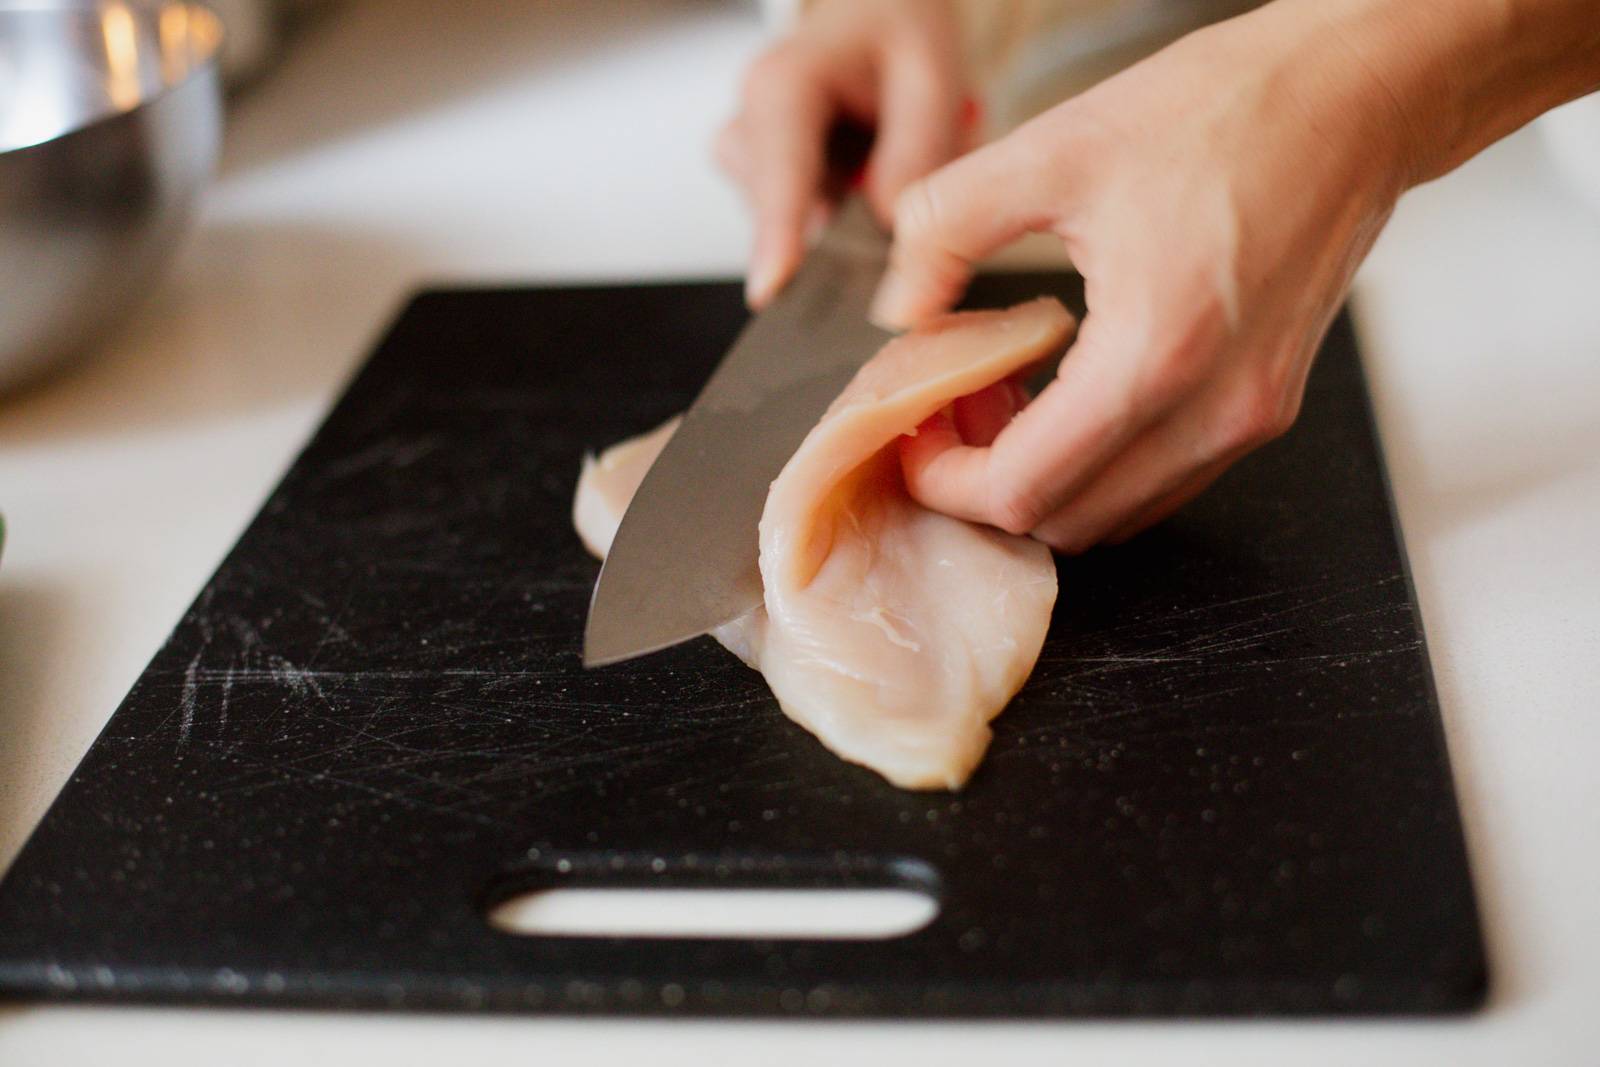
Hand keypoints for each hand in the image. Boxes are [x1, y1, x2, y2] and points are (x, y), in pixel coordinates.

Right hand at [717, 0, 969, 306]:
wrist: (873, 19)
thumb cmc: (896, 37)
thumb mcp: (930, 75)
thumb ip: (916, 150)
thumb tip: (889, 224)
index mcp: (784, 84)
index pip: (777, 170)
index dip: (776, 233)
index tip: (771, 287)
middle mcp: (751, 119)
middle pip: (777, 212)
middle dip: (831, 232)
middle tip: (893, 206)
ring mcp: (749, 153)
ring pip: (784, 225)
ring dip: (836, 221)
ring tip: (880, 166)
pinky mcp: (759, 180)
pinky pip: (791, 224)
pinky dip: (830, 220)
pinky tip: (858, 181)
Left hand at [877, 4, 1417, 552]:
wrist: (1352, 96)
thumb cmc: (1226, 111)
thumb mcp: (1052, 149)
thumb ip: (946, 229)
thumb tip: (898, 307)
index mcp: (1156, 353)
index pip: (1023, 491)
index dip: (947, 482)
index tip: (915, 437)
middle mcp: (1215, 409)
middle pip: (1067, 523)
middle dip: (988, 485)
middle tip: (954, 411)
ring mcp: (1251, 418)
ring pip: (1118, 514)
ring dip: (1048, 480)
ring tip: (1009, 397)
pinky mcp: (1268, 407)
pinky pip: (1165, 481)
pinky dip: (1103, 463)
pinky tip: (1072, 390)